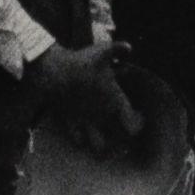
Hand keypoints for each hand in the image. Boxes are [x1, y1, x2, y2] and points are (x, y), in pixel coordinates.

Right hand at [29, 41, 143, 158]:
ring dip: (102, 145)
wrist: (56, 71)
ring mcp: (86, 122)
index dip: (138, 124)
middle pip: (119, 141)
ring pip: (99, 146)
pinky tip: (83, 136)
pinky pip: (78, 140)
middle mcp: (103, 116)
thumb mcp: (103, 51)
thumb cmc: (82, 62)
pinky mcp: (71, 123)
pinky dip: (82, 141)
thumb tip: (130, 48)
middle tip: (123, 132)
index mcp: (115, 102)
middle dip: (123, 140)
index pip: (134, 125)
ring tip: (104, 141)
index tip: (137, 118)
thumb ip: (119, 49)